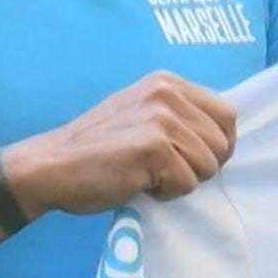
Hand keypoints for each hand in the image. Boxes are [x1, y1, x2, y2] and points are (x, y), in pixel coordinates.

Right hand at [4, 71, 236, 215]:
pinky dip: (166, 194)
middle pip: (222, 142)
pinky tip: (137, 184)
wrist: (50, 166)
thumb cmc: (96, 149)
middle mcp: (167, 93)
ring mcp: (161, 119)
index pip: (227, 113)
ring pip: (208, 165)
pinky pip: (187, 183)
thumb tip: (221, 137)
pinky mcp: (154, 147)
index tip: (196, 159)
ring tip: (148, 176)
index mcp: (167, 83)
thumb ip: (177, 116)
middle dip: (202, 166)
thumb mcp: (141, 114)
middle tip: (166, 172)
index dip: (219, 144)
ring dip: (182, 181)